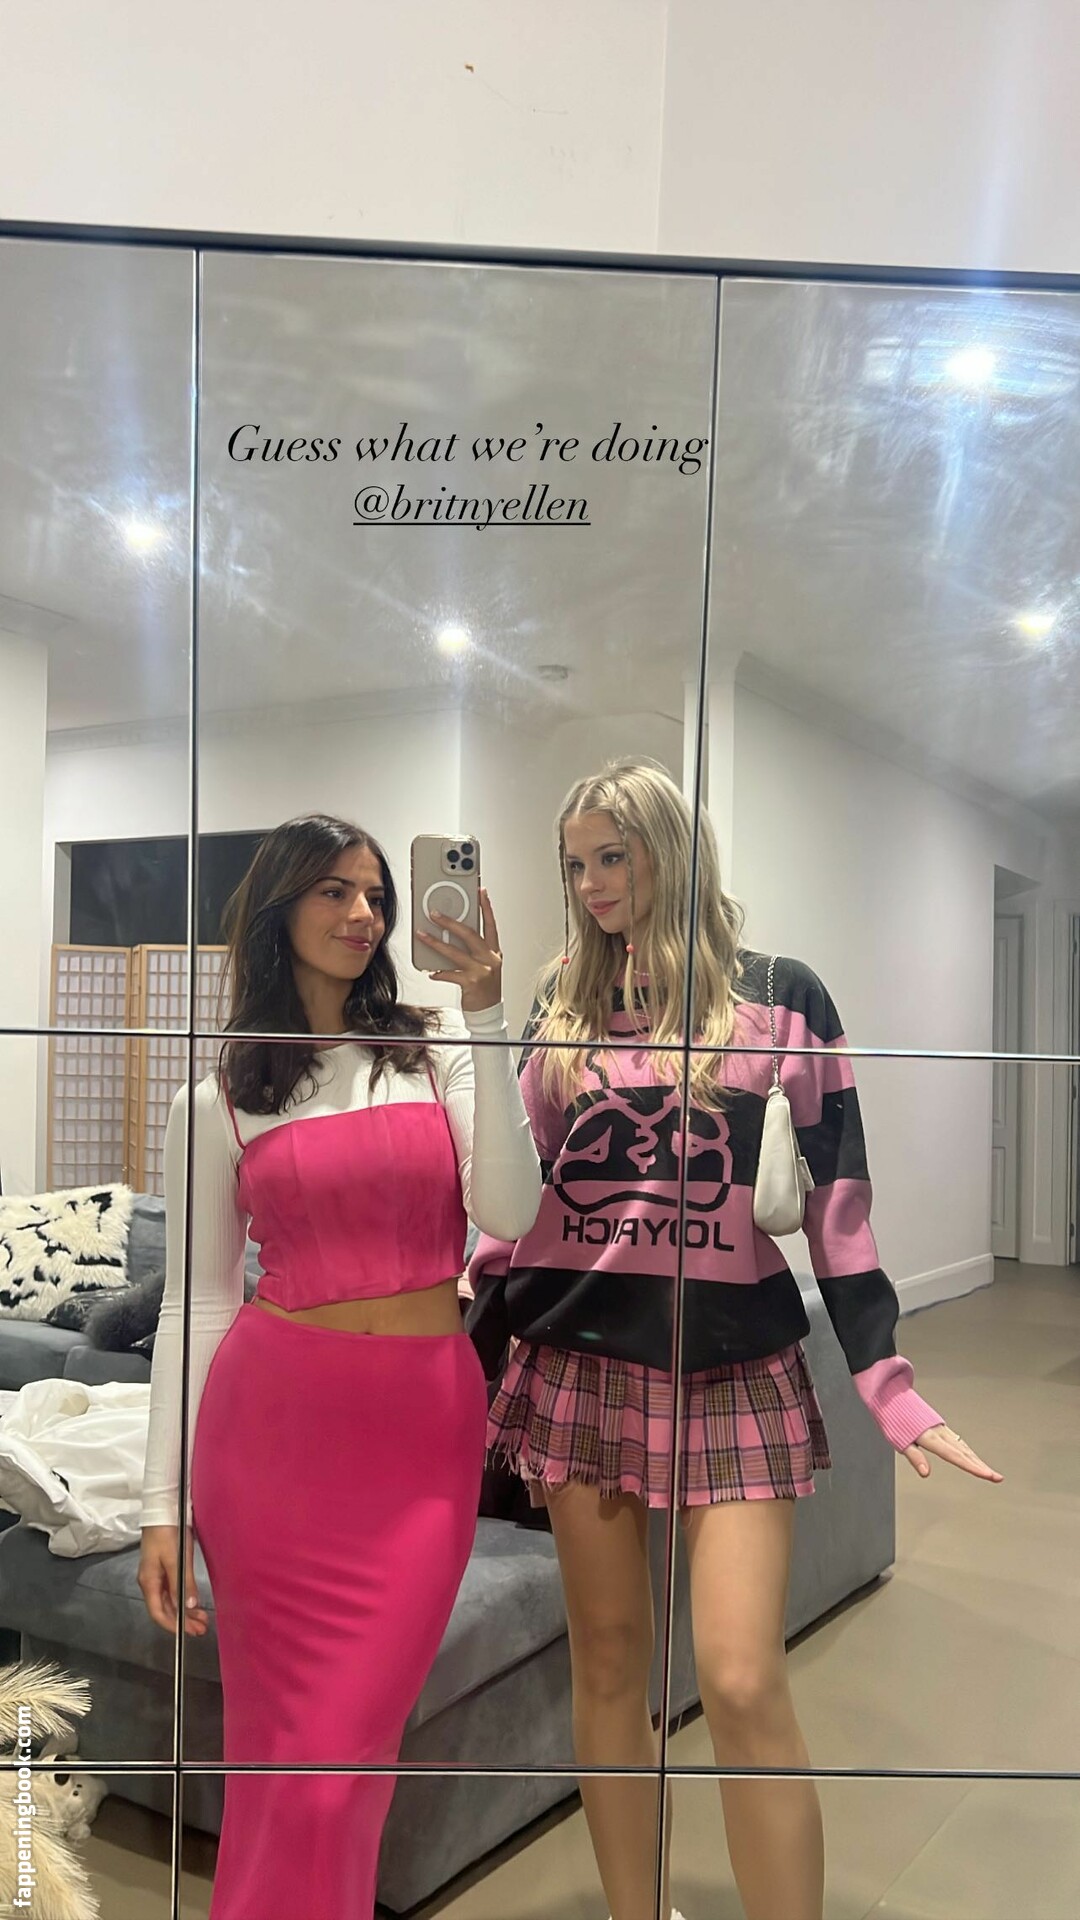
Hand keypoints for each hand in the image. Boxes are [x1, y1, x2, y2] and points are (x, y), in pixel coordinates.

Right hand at [138, 1523, 209, 1635]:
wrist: (163, 1511)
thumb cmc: (167, 1534)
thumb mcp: (176, 1559)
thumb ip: (183, 1583)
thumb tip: (190, 1606)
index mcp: (149, 1582)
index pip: (158, 1613)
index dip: (173, 1625)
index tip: (188, 1632)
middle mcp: (151, 1582)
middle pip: (165, 1609)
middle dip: (182, 1620)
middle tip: (201, 1629)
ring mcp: (158, 1575)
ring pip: (170, 1600)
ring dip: (185, 1611)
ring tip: (202, 1619)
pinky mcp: (165, 1567)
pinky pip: (173, 1589)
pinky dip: (184, 1598)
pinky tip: (195, 1603)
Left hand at [417, 887, 502, 1013]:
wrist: (489, 1011)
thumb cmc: (485, 986)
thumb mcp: (485, 964)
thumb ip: (473, 949)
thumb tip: (451, 933)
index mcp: (494, 951)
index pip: (491, 924)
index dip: (487, 907)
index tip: (481, 891)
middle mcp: (490, 959)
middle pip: (469, 934)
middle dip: (450, 922)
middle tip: (434, 913)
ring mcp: (482, 971)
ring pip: (455, 952)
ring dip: (436, 943)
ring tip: (422, 935)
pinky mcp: (471, 983)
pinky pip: (450, 974)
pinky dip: (439, 972)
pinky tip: (431, 970)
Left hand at [903, 1423, 1002, 1482]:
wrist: (892, 1395)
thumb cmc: (893, 1419)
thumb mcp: (899, 1440)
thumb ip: (915, 1457)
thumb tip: (925, 1473)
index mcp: (930, 1437)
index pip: (955, 1456)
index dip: (972, 1467)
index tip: (987, 1475)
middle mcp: (940, 1433)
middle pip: (964, 1453)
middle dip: (981, 1466)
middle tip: (997, 1478)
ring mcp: (942, 1429)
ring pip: (963, 1447)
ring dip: (977, 1460)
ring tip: (989, 1472)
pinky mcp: (940, 1427)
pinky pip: (958, 1441)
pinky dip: (967, 1451)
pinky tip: (972, 1457)